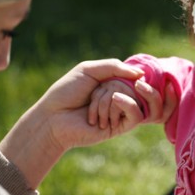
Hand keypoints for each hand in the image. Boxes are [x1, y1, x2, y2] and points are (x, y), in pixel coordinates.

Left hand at [0, 59, 175, 188]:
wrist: (53, 118)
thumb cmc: (67, 92)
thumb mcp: (89, 70)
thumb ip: (115, 67)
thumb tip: (142, 74)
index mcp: (113, 82)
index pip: (133, 74)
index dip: (125, 74)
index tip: (103, 80)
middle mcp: (119, 96)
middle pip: (133, 86)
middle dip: (110, 89)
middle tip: (91, 97)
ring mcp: (121, 112)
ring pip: (133, 98)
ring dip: (108, 101)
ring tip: (91, 112)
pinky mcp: (121, 127)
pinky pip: (136, 114)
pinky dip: (126, 105)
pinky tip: (110, 106)